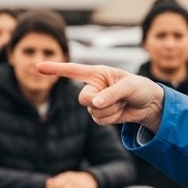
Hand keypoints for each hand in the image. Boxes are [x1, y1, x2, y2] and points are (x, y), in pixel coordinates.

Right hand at [36, 61, 165, 131]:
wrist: (149, 105)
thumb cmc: (140, 88)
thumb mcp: (129, 86)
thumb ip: (111, 93)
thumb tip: (95, 103)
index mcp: (97, 73)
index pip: (73, 70)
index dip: (55, 69)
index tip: (38, 67)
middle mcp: (93, 86)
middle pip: (83, 98)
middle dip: (100, 101)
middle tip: (117, 98)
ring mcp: (95, 101)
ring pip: (93, 111)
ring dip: (111, 110)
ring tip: (122, 103)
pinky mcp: (100, 114)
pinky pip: (99, 120)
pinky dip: (112, 118)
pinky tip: (121, 111)